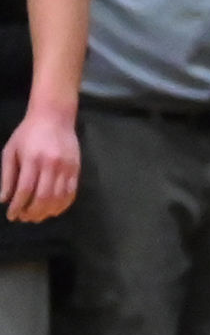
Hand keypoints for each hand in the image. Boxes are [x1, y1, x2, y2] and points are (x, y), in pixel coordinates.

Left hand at [0, 107, 77, 222]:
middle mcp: (52, 164)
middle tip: (24, 218)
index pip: (25, 189)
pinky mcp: (76, 169)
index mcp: (32, 159)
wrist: (55, 116)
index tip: (11, 215)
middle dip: (32, 212)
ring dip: (47, 211)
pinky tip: (53, 209)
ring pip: (59, 198)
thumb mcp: (10, 151)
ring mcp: (67, 167)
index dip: (17, 206)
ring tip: (37, 216)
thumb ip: (7, 176)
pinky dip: (63, 205)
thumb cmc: (28, 133)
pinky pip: (71, 193)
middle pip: (43, 197)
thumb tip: (4, 199)